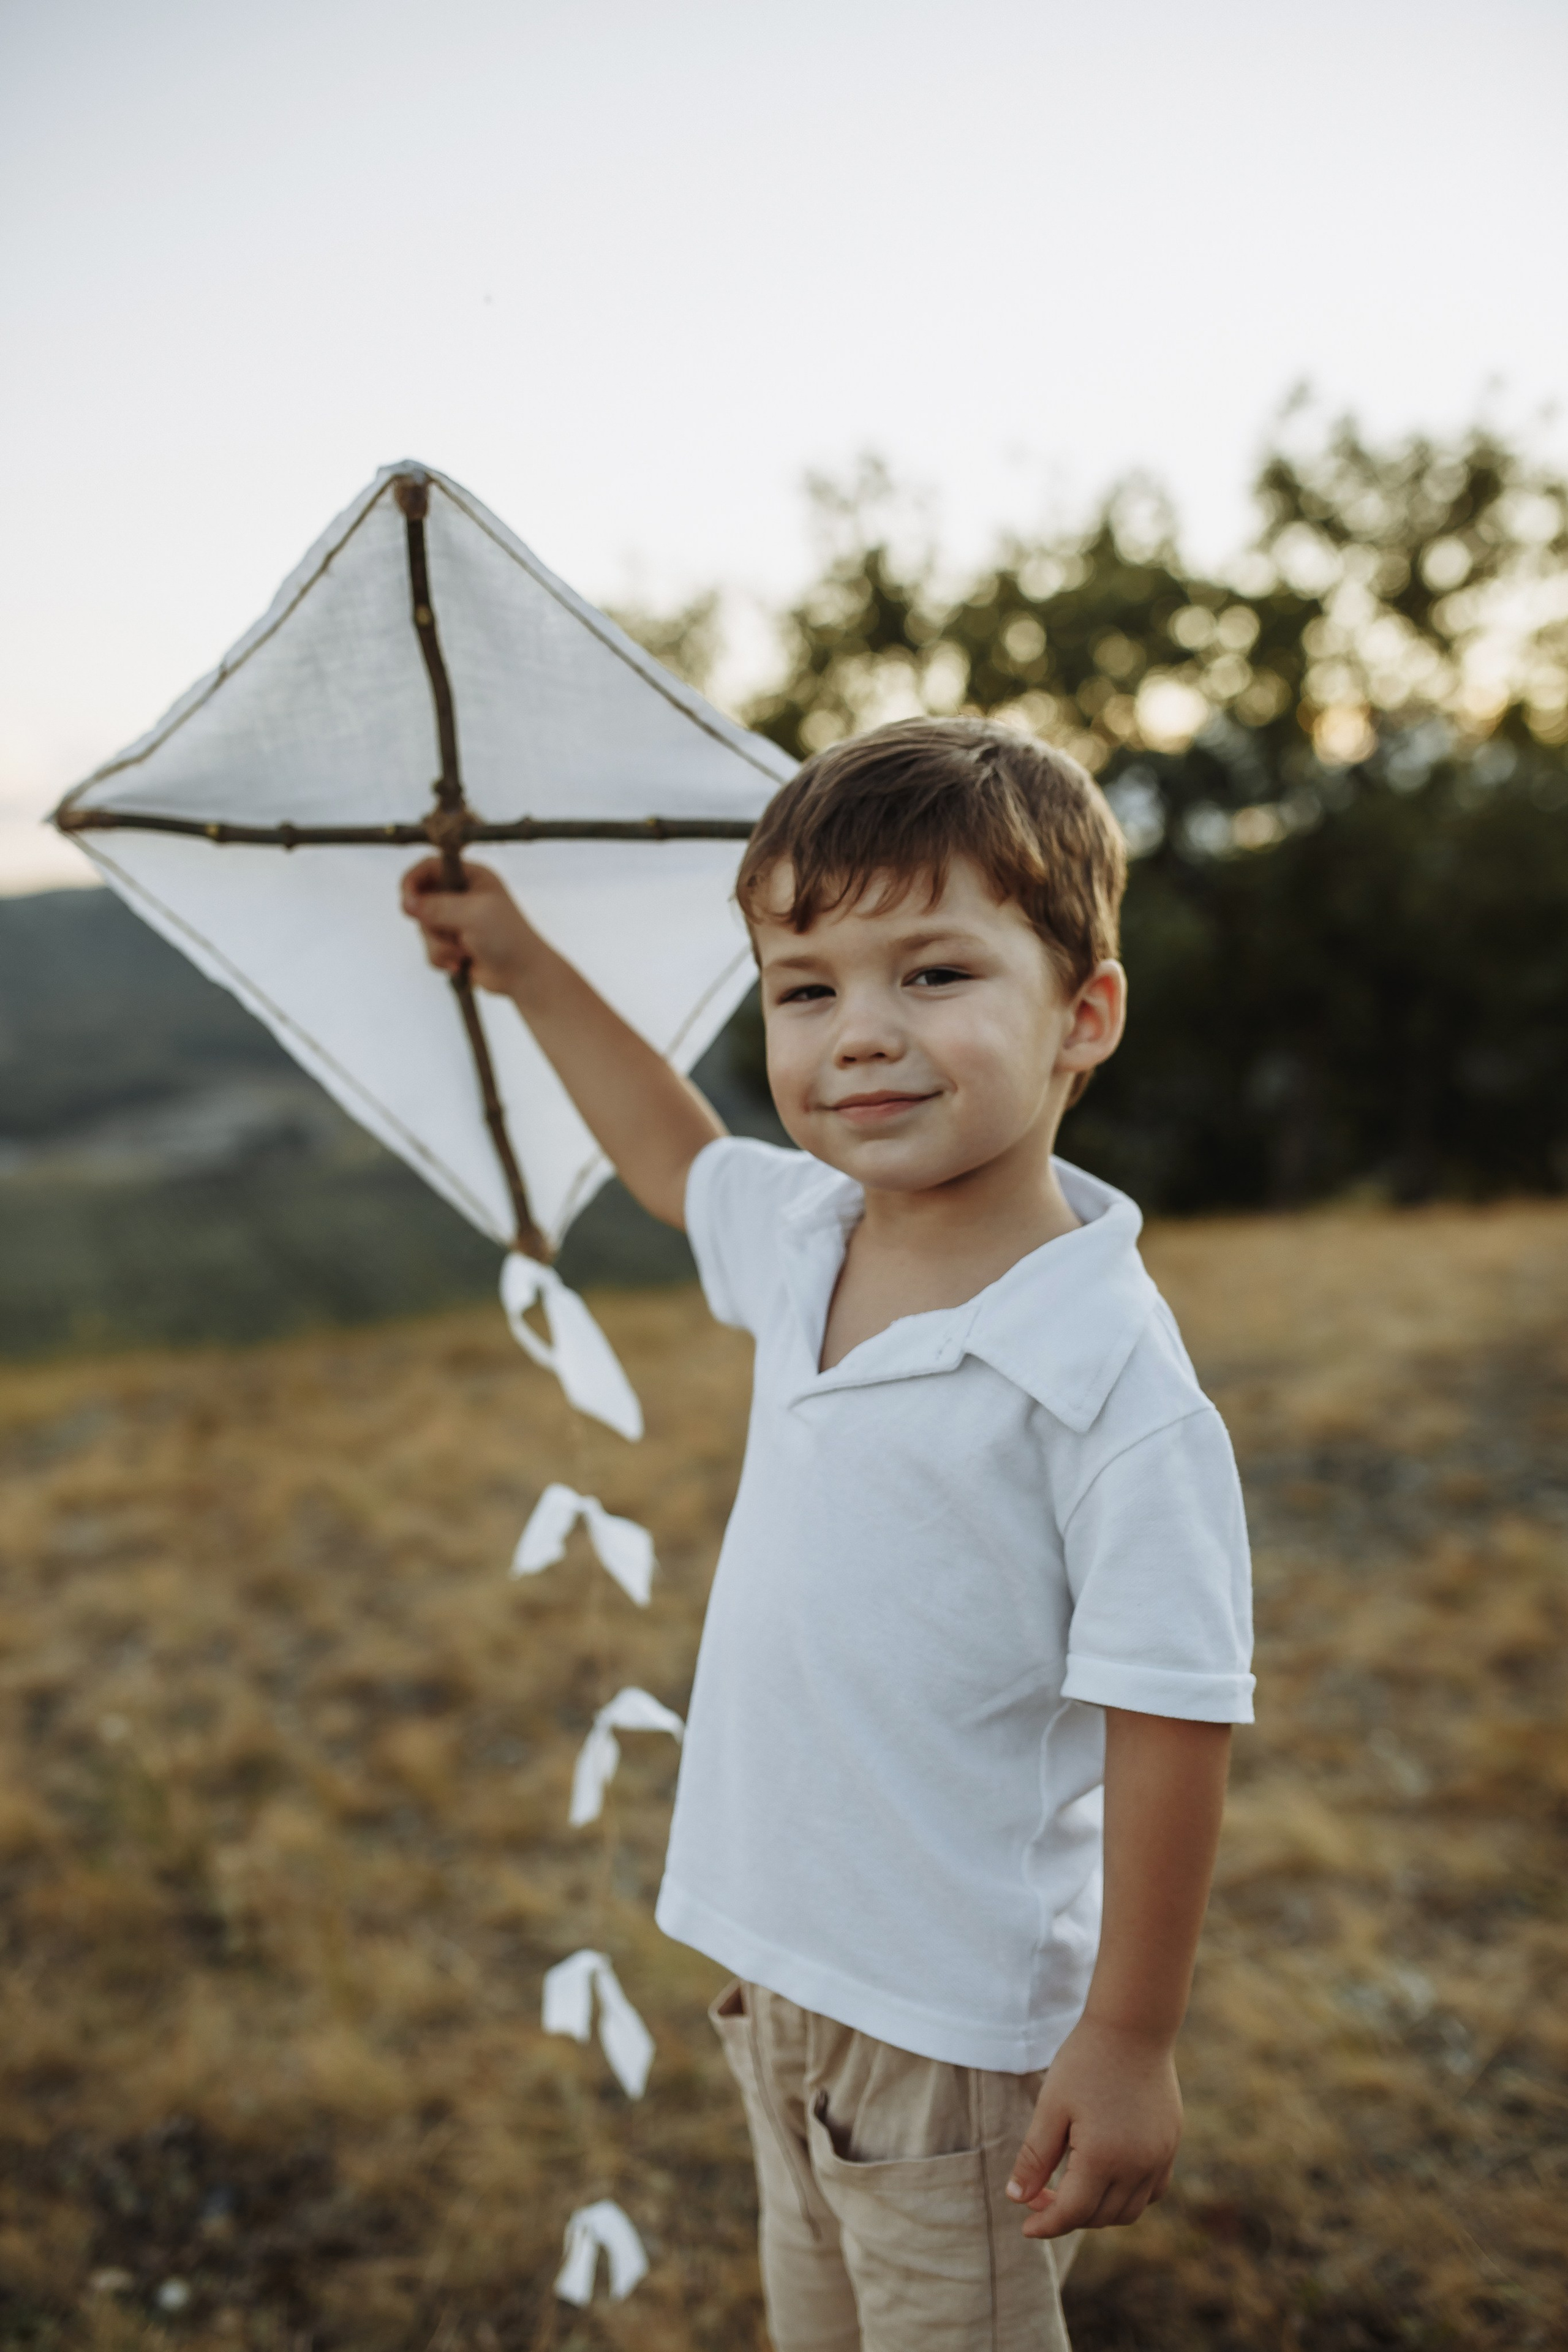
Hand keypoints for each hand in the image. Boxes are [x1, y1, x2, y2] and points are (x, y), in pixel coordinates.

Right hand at [400, 858, 537, 995]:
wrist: (523, 975)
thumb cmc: (507, 938)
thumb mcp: (474, 915)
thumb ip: (438, 907)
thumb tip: (406, 903)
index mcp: (471, 876)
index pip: (429, 866)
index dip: (413, 881)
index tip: (406, 901)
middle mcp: (461, 894)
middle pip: (420, 901)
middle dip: (431, 925)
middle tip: (453, 934)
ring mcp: (455, 920)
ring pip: (423, 930)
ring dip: (440, 946)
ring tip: (463, 953)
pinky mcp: (452, 943)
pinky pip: (429, 949)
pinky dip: (442, 959)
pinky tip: (462, 964)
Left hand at [1006, 2016, 1180, 2236]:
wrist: (1133, 2026)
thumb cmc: (1085, 2061)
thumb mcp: (1051, 2106)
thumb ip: (1034, 2157)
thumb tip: (1017, 2199)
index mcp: (1104, 2158)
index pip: (1072, 2212)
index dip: (1046, 2224)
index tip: (1025, 2227)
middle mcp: (1137, 2166)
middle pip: (1100, 2216)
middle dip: (1068, 2215)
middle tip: (1040, 2196)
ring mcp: (1160, 2157)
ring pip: (1128, 2210)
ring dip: (1098, 2211)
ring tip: (1071, 2189)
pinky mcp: (1170, 2145)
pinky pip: (1152, 2191)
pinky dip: (1129, 2197)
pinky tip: (1107, 2179)